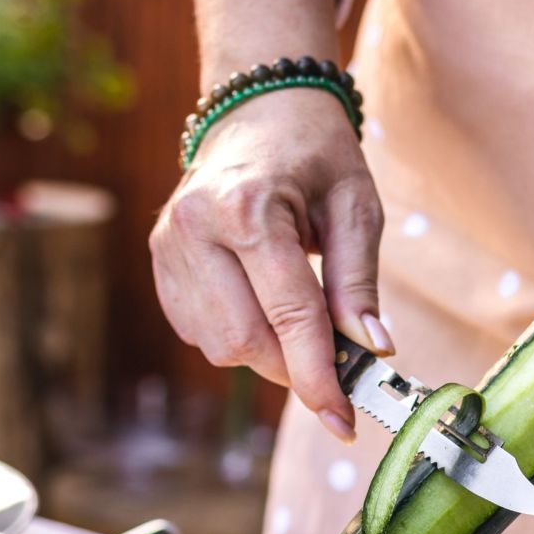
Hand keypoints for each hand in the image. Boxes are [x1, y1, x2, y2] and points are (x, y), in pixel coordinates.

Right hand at [149, 89, 391, 441]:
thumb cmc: (315, 155)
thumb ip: (359, 283)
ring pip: (220, 346)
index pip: (289, 315)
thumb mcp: (356, 206)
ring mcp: (168, 246)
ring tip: (299, 316)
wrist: (258, 110)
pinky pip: (201, 333)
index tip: (343, 423)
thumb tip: (373, 350)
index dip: (319, 377)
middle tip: (336, 365)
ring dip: (268, 353)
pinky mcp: (160, 263)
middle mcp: (195, 228)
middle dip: (295, 368)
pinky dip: (240, 336)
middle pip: (246, 342)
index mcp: (248, 208)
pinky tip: (261, 302)